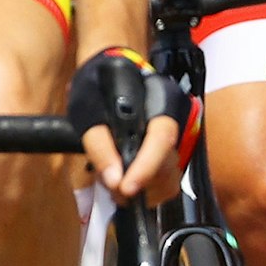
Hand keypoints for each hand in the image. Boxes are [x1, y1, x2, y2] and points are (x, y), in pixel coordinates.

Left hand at [67, 46, 184, 200]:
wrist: (107, 74)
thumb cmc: (96, 89)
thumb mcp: (88, 112)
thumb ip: (100, 147)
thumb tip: (115, 180)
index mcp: (160, 100)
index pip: (163, 138)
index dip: (146, 166)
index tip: (126, 187)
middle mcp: (176, 120)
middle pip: (168, 165)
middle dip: (139, 184)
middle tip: (111, 188)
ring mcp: (177, 140)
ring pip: (168, 179)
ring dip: (141, 191)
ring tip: (114, 184)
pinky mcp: (171, 156)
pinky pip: (164, 183)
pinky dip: (145, 190)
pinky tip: (124, 184)